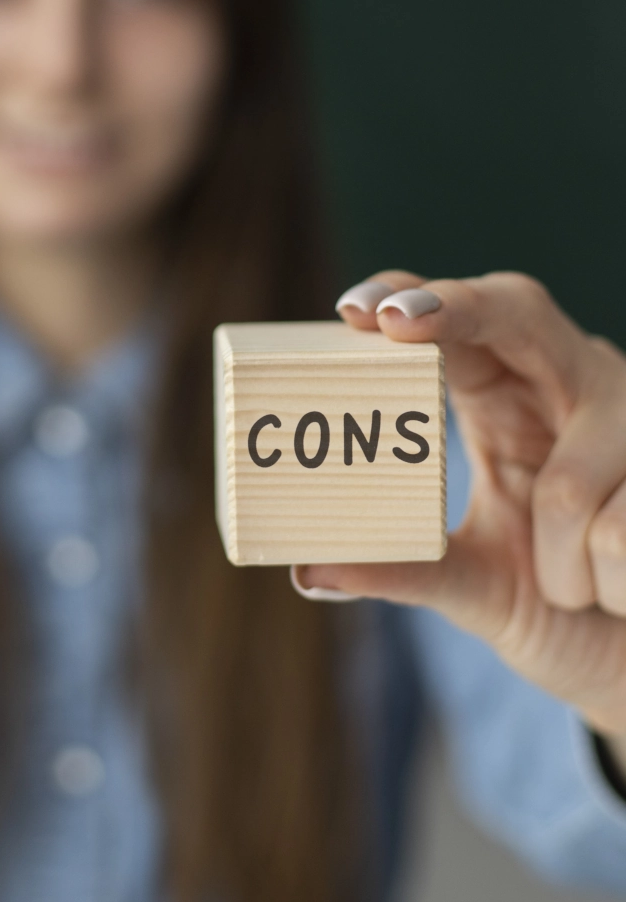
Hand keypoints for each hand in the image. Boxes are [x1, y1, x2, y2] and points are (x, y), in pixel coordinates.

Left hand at [306, 272, 625, 770]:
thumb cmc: (556, 606)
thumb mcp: (471, 587)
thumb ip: (400, 571)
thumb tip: (307, 570)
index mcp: (505, 396)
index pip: (451, 321)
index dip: (406, 296)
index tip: (355, 311)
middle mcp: (570, 382)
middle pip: (517, 309)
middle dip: (455, 310)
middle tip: (396, 322)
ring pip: (567, 481)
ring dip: (558, 562)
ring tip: (572, 587)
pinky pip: (618, 535)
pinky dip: (609, 587)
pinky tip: (622, 592)